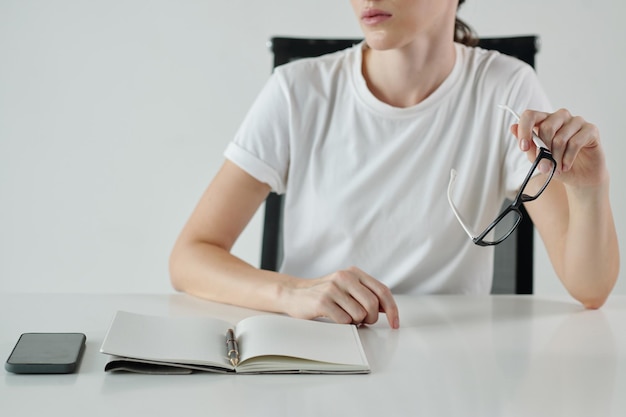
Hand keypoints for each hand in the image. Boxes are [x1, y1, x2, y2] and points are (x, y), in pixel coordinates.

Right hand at [283, 266, 399, 328]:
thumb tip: (387, 308)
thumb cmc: (324, 293)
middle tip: (363, 321)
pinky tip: (334, 318)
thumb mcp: (347, 287)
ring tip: (344, 316)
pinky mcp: (323, 301)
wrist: (294, 294)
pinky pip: (344, 321)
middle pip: (372, 305)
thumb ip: (366, 294)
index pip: (382, 290)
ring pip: (359, 315)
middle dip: (371, 319)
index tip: (395, 323)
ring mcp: (333, 288)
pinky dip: (343, 325)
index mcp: (354, 273)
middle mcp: (345, 277)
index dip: (392, 309)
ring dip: (355, 322)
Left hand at [511, 108, 608, 188]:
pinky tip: (565, 166)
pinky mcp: (590, 129)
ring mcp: (576, 121)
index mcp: (544, 121)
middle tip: (544, 166)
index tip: (523, 147)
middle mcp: (560, 117)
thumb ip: (528, 146)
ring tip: (556, 168)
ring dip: (556, 158)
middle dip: (543, 151)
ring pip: (560, 138)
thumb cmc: (557, 164)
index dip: (524, 130)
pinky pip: (575, 143)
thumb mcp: (539, 159)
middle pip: (546, 127)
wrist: (579, 177)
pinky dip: (567, 158)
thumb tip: (513, 127)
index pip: (530, 115)